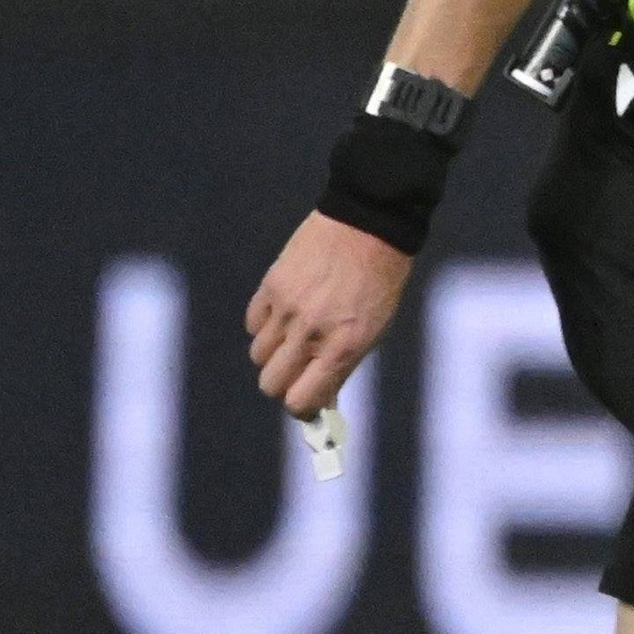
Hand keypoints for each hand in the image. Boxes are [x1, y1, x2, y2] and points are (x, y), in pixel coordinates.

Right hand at [244, 211, 413, 418]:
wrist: (369, 225)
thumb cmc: (380, 281)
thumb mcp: (375, 328)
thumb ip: (343, 363)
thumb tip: (320, 397)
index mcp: (343, 349)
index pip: (301, 400)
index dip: (301, 408)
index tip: (306, 403)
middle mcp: (310, 334)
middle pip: (271, 383)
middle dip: (283, 384)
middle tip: (298, 372)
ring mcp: (286, 310)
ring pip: (258, 355)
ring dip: (274, 354)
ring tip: (296, 335)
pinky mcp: (270, 287)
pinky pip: (252, 325)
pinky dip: (264, 327)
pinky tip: (284, 315)